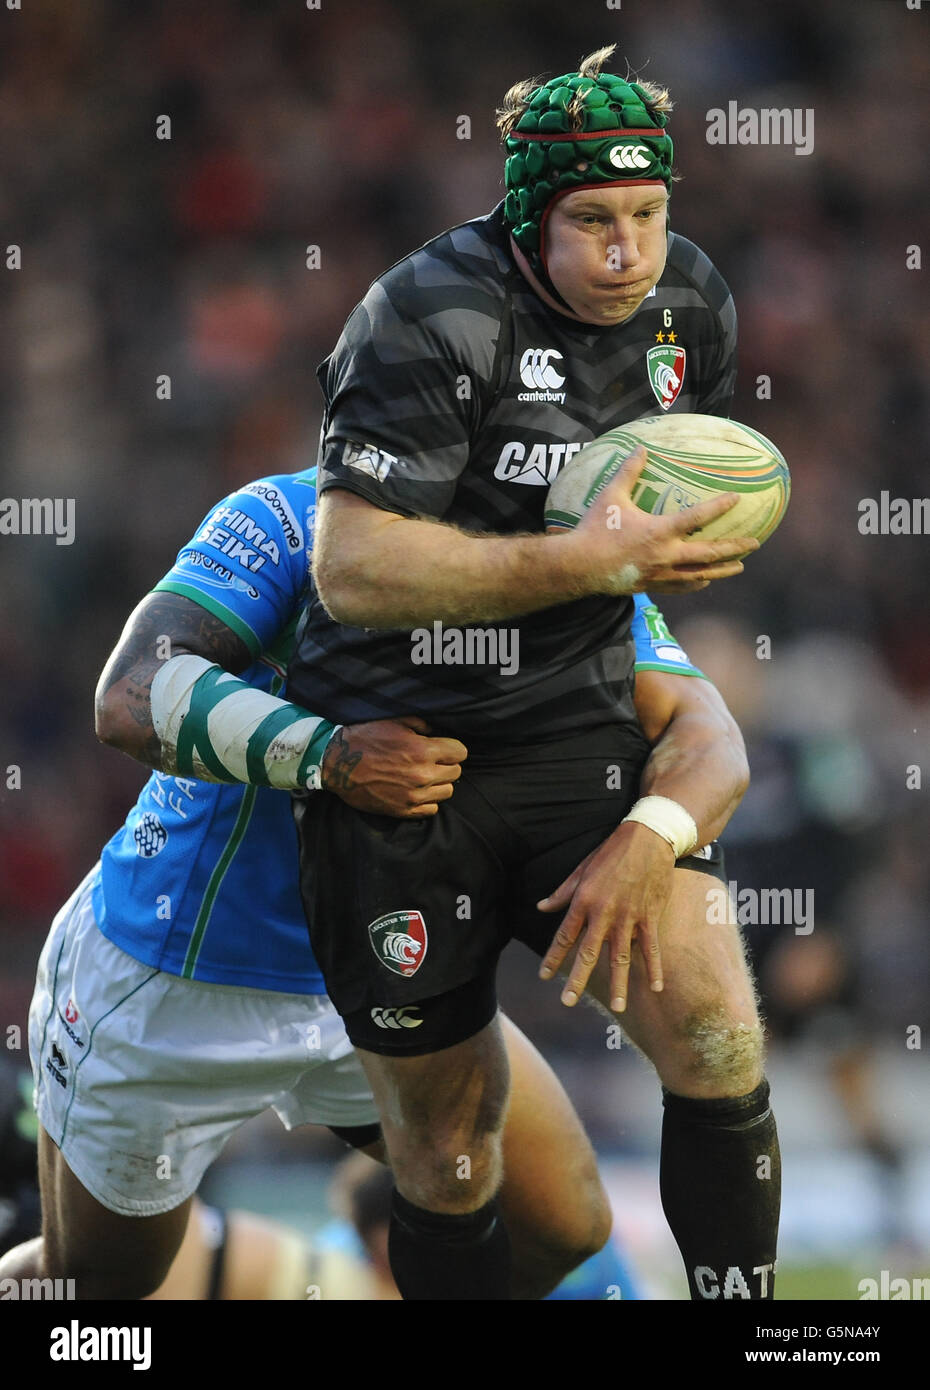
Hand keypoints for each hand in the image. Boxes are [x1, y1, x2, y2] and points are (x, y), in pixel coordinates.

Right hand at [321, 716, 466, 816]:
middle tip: (433, 760)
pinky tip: (417, 790)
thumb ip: (422, 725)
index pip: (461, 752)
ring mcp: (413, 796)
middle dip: (447, 764)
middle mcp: (422, 775)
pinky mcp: (403, 810)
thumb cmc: (365, 737)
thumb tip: (436, 732)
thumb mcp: (395, 721)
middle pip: (456, 772)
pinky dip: (429, 800)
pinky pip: (432, 809)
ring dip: (440, 783)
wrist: (338, 763)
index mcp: (423, 750)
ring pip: (447, 792)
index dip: (453, 748)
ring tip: (425, 775)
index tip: (444, 748)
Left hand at [537, 821, 676, 1010]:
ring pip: (621, 957)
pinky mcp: (650, 917)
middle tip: (567, 1002)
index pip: (564, 935)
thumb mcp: (582, 869)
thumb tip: (541, 908)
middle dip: (577, 979)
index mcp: (584, 901)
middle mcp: (604, 913)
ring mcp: (629, 917)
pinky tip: (656, 988)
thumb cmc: (612, 852)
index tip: (544, 976)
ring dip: (619, 984)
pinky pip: (652, 948)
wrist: (649, 838)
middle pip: (589, 952)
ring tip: (619, 1007)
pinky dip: (654, 968)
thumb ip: (562, 892)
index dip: (553, 957)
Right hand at [566, 446, 759, 594]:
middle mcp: (666, 555)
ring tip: (740, 566)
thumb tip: (640, 448)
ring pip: (700, 574)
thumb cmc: (594, 529)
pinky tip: (706, 581)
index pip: (697, 517)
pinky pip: (681, 587)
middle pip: (709, 553)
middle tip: (755, 542)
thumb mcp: (610, 497)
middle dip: (734, 547)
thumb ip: (628, 472)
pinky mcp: (652, 585)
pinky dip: (697, 584)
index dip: (719, 507)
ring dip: (723, 570)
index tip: (737, 498)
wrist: (579, 567)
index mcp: (660, 531)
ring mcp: (661, 574)